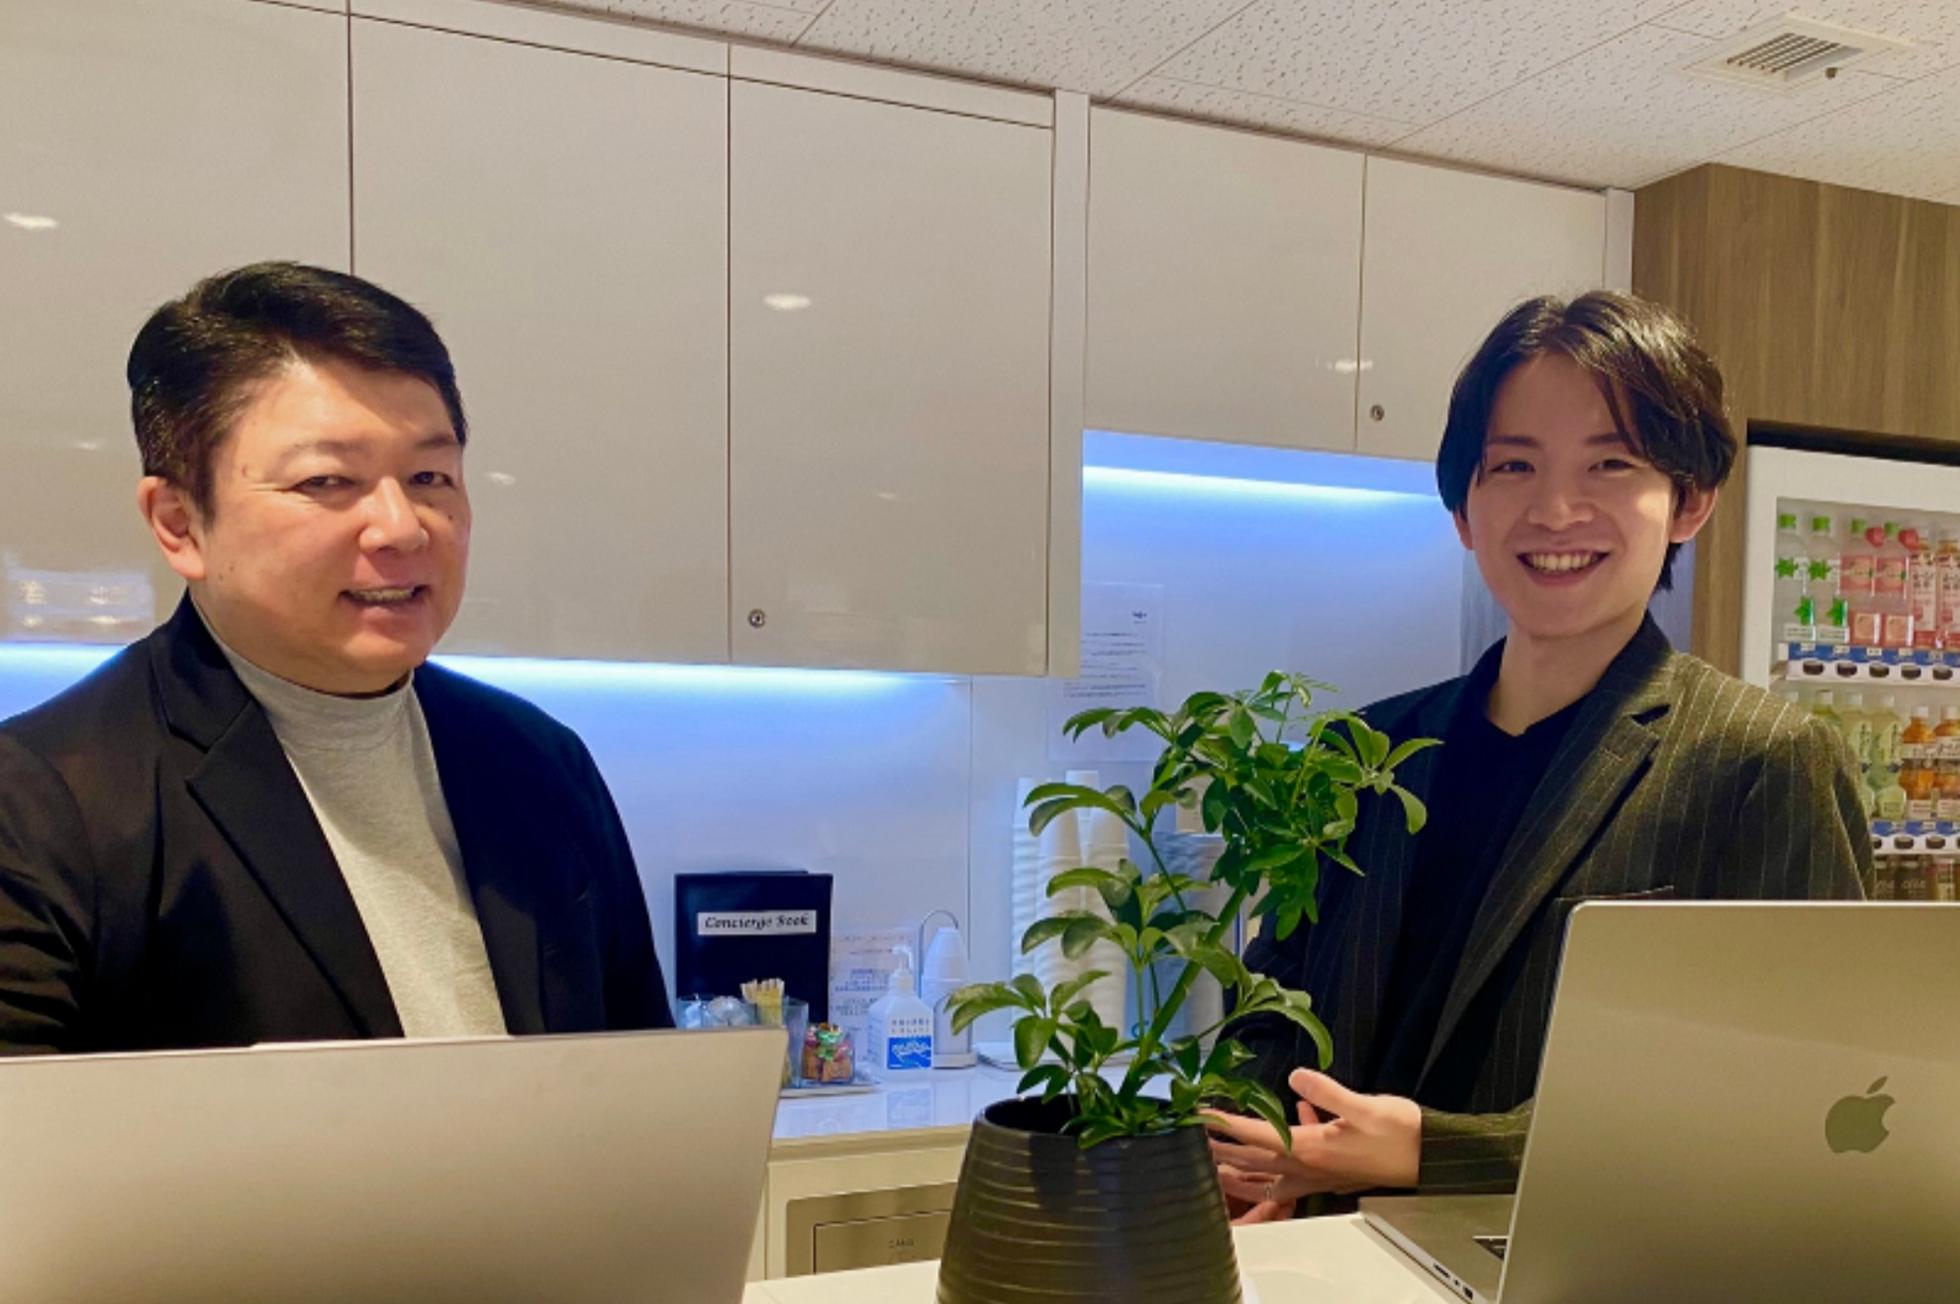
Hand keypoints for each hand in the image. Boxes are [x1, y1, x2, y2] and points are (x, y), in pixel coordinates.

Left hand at [1209, 1068, 1420, 1216]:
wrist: (1430, 1158)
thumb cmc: (1401, 1133)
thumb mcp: (1365, 1105)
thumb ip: (1327, 1091)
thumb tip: (1296, 1075)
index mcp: (1311, 1149)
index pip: (1255, 1136)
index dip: (1223, 1124)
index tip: (1197, 1115)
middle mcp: (1309, 1167)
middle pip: (1252, 1162)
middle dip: (1219, 1152)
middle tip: (1191, 1141)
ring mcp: (1318, 1175)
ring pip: (1266, 1175)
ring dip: (1239, 1167)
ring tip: (1216, 1157)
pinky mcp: (1330, 1173)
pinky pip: (1291, 1171)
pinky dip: (1277, 1156)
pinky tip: (1285, 1123)